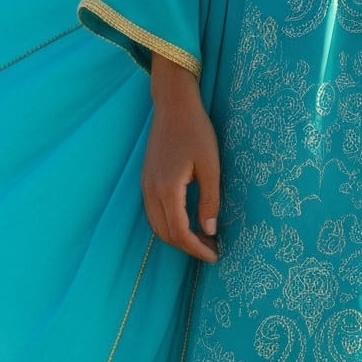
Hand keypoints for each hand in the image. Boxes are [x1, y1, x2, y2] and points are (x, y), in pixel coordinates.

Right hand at [142, 56, 219, 260]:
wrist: (173, 105)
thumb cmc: (196, 131)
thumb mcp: (210, 167)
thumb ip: (210, 200)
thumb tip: (210, 230)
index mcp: (167, 189)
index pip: (179, 232)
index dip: (197, 249)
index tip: (216, 255)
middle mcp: (150, 191)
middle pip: (165, 233)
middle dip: (188, 247)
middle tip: (212, 249)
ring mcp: (145, 185)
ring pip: (157, 225)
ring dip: (177, 237)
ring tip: (202, 239)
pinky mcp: (146, 180)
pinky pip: (153, 212)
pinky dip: (168, 224)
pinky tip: (187, 221)